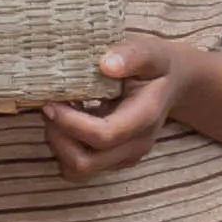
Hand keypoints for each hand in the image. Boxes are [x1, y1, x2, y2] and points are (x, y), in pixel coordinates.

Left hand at [38, 36, 192, 179]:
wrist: (173, 84)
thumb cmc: (158, 66)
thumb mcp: (151, 52)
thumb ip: (133, 55)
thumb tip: (106, 65)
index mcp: (144, 118)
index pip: (103, 136)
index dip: (71, 124)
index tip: (52, 103)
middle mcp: (136, 145)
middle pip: (85, 162)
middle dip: (58, 138)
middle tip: (49, 108)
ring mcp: (125, 157)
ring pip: (78, 170)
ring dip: (58, 146)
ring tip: (55, 116)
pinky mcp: (114, 160)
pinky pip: (80, 166)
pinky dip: (65, 148)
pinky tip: (66, 122)